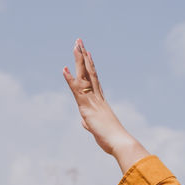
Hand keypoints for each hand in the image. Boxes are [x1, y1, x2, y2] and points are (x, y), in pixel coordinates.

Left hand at [63, 38, 146, 168]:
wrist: (120, 143)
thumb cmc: (112, 140)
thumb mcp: (98, 131)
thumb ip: (90, 125)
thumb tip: (85, 123)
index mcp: (100, 102)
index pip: (94, 80)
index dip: (90, 66)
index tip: (87, 54)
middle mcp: (97, 98)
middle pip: (89, 73)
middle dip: (84, 57)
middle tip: (80, 42)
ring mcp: (92, 101)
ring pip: (84, 76)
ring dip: (79, 60)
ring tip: (75, 45)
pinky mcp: (86, 107)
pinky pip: (77, 90)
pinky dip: (70, 79)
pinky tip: (64, 68)